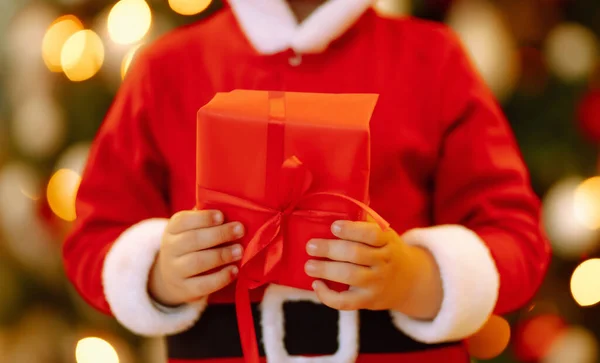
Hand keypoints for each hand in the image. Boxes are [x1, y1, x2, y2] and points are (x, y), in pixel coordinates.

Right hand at [148, 210, 244, 306]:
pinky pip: (203, 285)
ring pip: (197, 262)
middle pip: (192, 240)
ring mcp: (175, 271)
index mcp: (173, 229)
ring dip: (221, 255)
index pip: (183, 221)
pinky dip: (221, 278)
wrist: (172, 276)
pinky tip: (235, 270)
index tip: (221, 216)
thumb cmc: (192, 245)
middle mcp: (170, 249)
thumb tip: (232, 210)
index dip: (203, 218)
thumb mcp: (192, 230)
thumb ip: (207, 221)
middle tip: (240, 230)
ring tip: (239, 251)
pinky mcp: (185, 289)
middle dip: (219, 234)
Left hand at [305, 221, 441, 318]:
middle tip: (310, 246)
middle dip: (330, 249)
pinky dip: (328, 296)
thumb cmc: (387, 251)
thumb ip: (366, 223)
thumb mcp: (385, 235)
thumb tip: (339, 203)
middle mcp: (384, 262)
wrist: (409, 282)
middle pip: (356, 254)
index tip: (334, 226)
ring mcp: (377, 283)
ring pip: (350, 276)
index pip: (372, 234)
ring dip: (326, 270)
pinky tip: (317, 285)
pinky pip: (346, 302)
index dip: (352, 230)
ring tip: (309, 265)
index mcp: (388, 241)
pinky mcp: (368, 301)